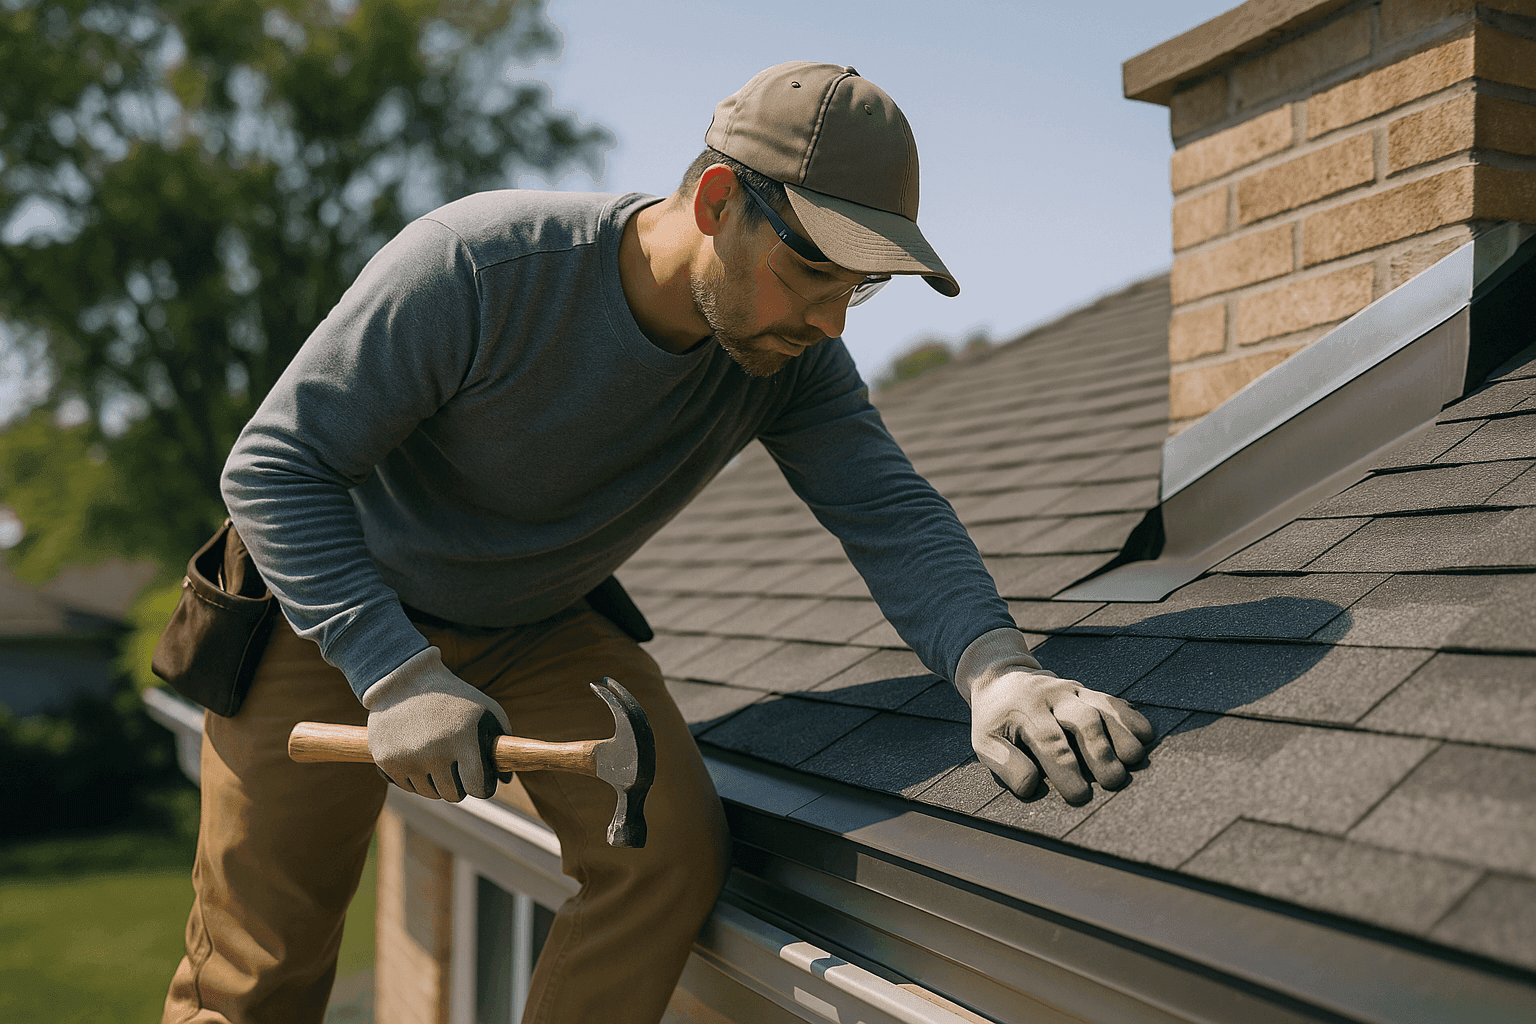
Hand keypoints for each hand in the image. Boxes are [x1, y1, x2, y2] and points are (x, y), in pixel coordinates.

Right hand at [361, 646, 511, 801]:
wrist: (403, 678)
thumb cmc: (452, 695)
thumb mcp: (485, 707)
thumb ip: (502, 740)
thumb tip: (507, 779)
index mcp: (463, 739)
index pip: (478, 788)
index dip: (484, 787)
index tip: (482, 781)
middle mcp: (434, 751)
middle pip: (453, 795)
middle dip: (460, 784)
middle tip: (458, 765)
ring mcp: (407, 758)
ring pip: (430, 793)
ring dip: (437, 782)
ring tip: (438, 757)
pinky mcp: (385, 760)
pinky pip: (407, 787)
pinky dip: (416, 777)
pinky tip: (418, 755)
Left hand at [957, 628, 1153, 803]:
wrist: (1000, 677)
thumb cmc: (995, 720)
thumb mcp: (984, 741)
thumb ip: (1004, 764)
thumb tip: (1031, 786)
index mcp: (1024, 711)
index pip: (1048, 741)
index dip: (1065, 769)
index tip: (1080, 795)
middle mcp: (1051, 696)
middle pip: (1082, 720)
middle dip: (1099, 751)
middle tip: (1114, 781)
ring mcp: (1071, 690)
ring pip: (1101, 708)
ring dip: (1121, 733)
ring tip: (1135, 759)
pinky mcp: (1086, 690)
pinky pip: (1111, 700)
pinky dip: (1129, 716)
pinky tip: (1146, 734)